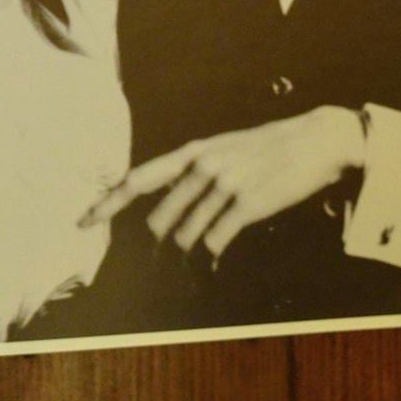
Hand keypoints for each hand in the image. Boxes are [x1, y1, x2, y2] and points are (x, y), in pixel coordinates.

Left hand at [80, 107, 365, 262]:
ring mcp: (225, 185)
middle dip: (158, 241)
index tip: (84, 219)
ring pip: (185, 235)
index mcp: (193, 151)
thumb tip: (166, 194)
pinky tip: (214, 260)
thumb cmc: (269, 147)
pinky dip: (211, 255)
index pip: (138, 178)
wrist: (317, 140)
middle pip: (159, 218)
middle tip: (164, 255)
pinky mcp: (248, 204)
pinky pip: (216, 241)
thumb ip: (194, 167)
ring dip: (188, 251)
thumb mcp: (225, 147)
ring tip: (197, 254)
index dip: (107, 202)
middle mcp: (203, 166)